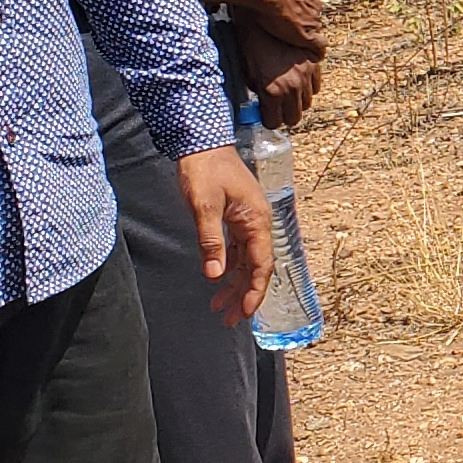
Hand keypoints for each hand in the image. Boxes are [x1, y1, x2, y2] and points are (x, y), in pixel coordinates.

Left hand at [178, 143, 279, 325]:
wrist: (201, 142)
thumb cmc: (205, 169)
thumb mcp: (204, 207)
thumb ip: (210, 242)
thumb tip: (214, 276)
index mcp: (256, 221)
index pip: (261, 265)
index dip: (254, 292)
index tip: (244, 313)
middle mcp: (257, 223)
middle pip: (256, 268)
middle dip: (244, 295)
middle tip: (228, 320)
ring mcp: (248, 220)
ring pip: (246, 261)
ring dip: (234, 284)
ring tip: (219, 307)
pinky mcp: (237, 217)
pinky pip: (238, 249)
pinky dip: (229, 267)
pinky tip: (217, 280)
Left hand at [235, 23, 320, 127]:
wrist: (266, 12)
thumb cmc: (250, 39)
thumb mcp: (246, 68)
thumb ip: (256, 89)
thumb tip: (261, 100)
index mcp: (273, 91)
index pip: (275, 122)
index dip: (268, 119)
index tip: (265, 114)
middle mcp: (293, 86)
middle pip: (295, 117)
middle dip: (284, 115)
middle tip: (276, 108)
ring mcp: (307, 74)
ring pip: (308, 102)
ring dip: (297, 101)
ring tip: (286, 92)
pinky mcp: (315, 62)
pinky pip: (316, 84)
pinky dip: (308, 85)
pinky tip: (297, 78)